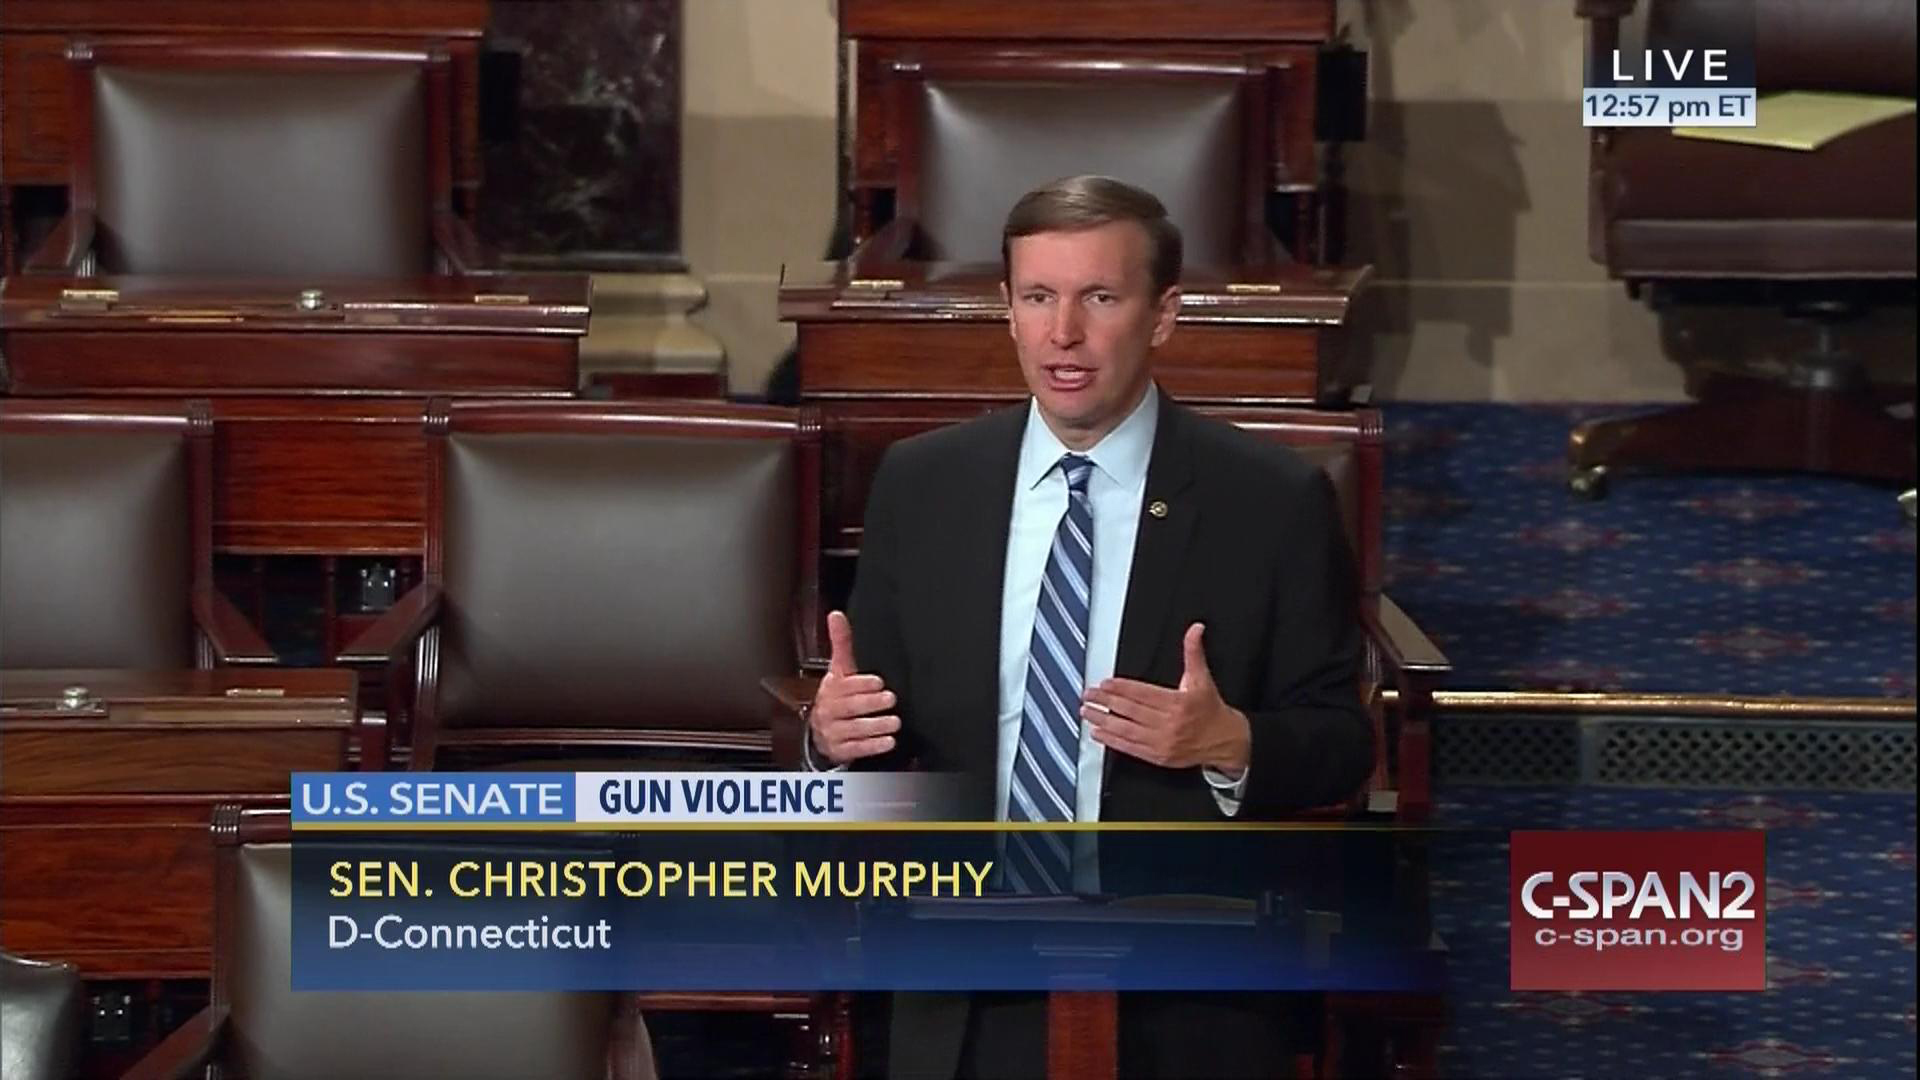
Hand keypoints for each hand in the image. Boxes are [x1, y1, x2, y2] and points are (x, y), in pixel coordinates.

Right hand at [808, 610, 901, 764]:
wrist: (821, 731)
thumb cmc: (837, 696)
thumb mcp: (839, 670)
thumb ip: (842, 643)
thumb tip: (836, 614)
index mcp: (830, 688)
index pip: (843, 686)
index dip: (861, 684)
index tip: (879, 682)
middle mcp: (828, 710)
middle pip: (849, 707)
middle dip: (870, 703)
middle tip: (891, 699)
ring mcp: (833, 732)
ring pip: (854, 729)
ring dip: (875, 726)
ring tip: (894, 722)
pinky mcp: (840, 750)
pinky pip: (856, 749)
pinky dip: (872, 746)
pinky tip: (888, 742)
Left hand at [1082, 623, 1250, 772]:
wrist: (1227, 742)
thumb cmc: (1211, 710)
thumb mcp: (1203, 678)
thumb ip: (1193, 653)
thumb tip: (1195, 630)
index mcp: (1178, 703)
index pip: (1143, 693)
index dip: (1121, 688)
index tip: (1104, 683)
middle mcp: (1169, 723)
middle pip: (1131, 710)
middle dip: (1106, 702)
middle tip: (1088, 695)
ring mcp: (1163, 742)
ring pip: (1127, 730)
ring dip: (1104, 721)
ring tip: (1087, 713)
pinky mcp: (1159, 757)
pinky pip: (1131, 748)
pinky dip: (1113, 741)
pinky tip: (1098, 734)